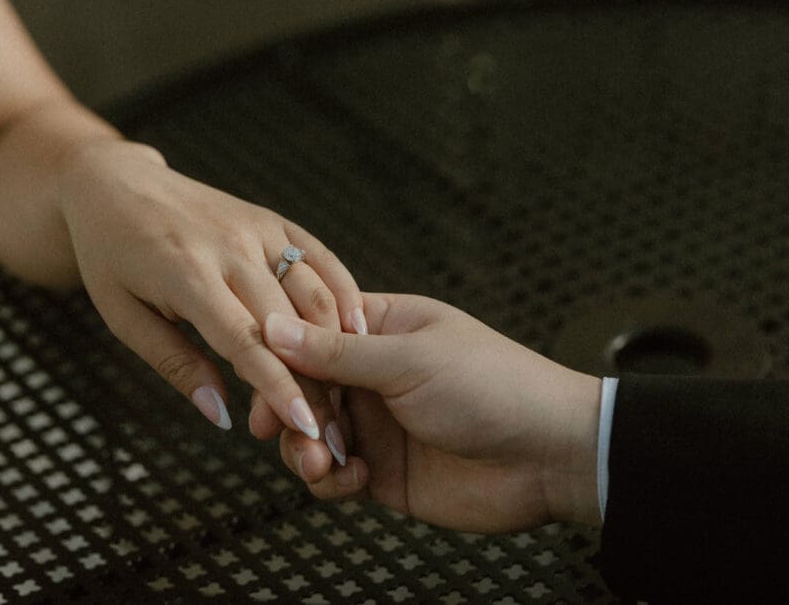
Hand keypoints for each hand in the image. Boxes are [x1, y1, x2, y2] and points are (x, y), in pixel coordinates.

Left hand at [57, 138, 362, 446]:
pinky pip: (320, 256)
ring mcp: (256, 228)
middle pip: (289, 324)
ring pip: (314, 291)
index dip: (279, 388)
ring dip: (338, 346)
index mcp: (186, 273)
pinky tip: (358, 331)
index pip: (244, 341)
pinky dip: (345, 293)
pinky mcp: (273, 219)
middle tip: (333, 433)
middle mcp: (230, 247)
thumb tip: (219, 415)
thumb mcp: (122, 316)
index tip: (306, 428)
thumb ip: (175, 364)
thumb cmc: (111, 256)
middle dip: (316, 383)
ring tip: (348, 396)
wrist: (116, 185)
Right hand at [263, 293, 601, 532]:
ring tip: (323, 465)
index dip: (281, 355)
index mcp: (382, 329)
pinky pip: (334, 475)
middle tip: (287, 430)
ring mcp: (377, 422)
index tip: (260, 375)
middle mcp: (373, 374)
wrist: (550, 456)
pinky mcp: (383, 470)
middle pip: (302, 386)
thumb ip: (336, 352)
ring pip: (311, 434)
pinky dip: (332, 481)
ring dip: (305, 450)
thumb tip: (272, 327)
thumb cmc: (495, 386)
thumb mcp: (410, 360)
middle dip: (289, 410)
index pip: (310, 332)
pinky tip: (356, 480)